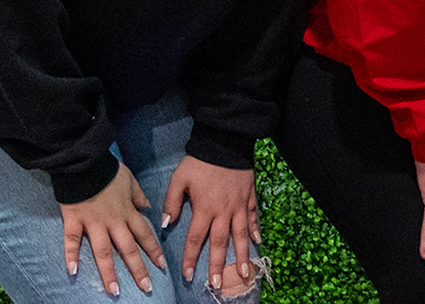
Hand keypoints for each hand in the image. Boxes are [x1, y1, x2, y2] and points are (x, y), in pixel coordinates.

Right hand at [59, 162, 165, 297]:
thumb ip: (139, 196)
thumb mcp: (131, 181)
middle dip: (138, 269)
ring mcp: (93, 223)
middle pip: (128, 249)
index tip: (162, 266)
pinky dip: (71, 255)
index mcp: (128, 212)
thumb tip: (147, 207)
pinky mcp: (74, 221)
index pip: (144, 235)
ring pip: (103, 251)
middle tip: (146, 287)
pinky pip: (72, 240)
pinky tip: (72, 271)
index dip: (154, 250)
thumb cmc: (109, 171)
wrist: (86, 163)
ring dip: (109, 272)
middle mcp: (113, 222)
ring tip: (114, 290)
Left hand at [162, 155, 259, 288]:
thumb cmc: (199, 162)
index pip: (196, 239)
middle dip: (219, 265)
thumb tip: (166, 224)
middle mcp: (223, 211)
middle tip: (218, 283)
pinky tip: (257, 242)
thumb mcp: (179, 179)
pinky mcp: (249, 197)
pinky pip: (253, 217)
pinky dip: (255, 230)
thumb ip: (171, 203)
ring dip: (242, 254)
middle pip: (221, 243)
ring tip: (245, 272)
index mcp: (204, 209)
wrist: (225, 142)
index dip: (191, 258)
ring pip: (241, 234)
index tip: (188, 275)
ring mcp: (239, 205)